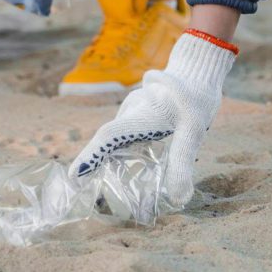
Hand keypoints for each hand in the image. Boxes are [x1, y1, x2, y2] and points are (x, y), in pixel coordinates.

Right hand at [69, 32, 237, 205]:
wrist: (197, 71)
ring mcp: (132, 111)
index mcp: (139, 115)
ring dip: (105, 158)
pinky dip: (118, 151)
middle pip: (106, 140)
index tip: (74, 177)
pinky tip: (124, 166)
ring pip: (114, 137)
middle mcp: (130, 113)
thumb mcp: (193, 132)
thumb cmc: (195, 98)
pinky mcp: (138, 113)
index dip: (90, 156)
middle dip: (92, 162)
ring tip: (99, 183)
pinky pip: (123, 134)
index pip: (108, 137)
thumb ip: (182, 163)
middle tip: (80, 187)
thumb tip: (179, 199)